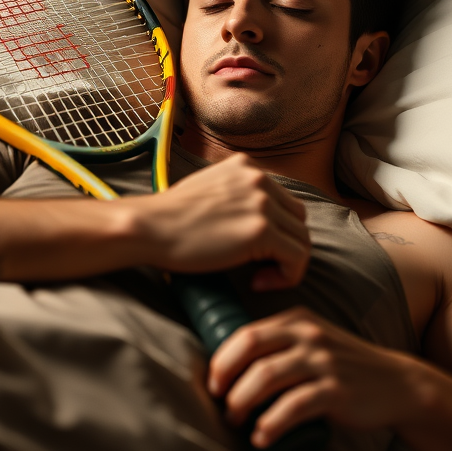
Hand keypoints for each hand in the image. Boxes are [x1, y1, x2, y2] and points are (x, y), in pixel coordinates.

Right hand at [131, 154, 310, 289]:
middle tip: (260, 268)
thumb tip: (253, 223)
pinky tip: (258, 284)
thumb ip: (236, 197)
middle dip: (286, 245)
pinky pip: (297, 257)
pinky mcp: (261, 230)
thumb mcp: (208, 189)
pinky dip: (286, 276)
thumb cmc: (169, 218)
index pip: (283, 201)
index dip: (276, 230)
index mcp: (247, 167)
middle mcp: (260, 179)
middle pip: (298, 218)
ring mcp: (262, 204)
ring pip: (302, 239)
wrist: (149, 227)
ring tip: (259, 278)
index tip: (255, 251)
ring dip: (286, 264)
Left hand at [207, 307, 417, 447]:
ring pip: (266, 377)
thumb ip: (282, 344)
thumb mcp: (314, 341)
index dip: (222, 359)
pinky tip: (262, 438)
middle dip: (226, 378)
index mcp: (298, 320)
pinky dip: (271, 425)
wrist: (396, 384)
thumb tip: (233, 369)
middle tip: (220, 403)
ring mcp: (323, 361)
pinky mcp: (336, 391)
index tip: (213, 383)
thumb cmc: (345, 366)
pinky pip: (293, 407)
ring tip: (236, 423)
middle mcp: (308, 335)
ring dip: (242, 403)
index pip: (246, 333)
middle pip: (251, 350)